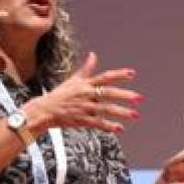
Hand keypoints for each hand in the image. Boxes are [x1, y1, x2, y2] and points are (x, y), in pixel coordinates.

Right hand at [26, 52, 141, 134]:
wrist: (44, 110)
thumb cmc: (60, 94)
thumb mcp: (73, 79)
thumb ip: (86, 69)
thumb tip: (93, 54)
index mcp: (85, 84)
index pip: (105, 77)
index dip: (119, 75)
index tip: (133, 73)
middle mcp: (86, 94)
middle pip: (108, 93)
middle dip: (125, 95)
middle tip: (139, 99)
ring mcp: (84, 107)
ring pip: (105, 109)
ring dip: (121, 112)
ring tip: (135, 115)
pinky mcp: (81, 119)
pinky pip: (97, 123)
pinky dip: (109, 126)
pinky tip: (119, 129)